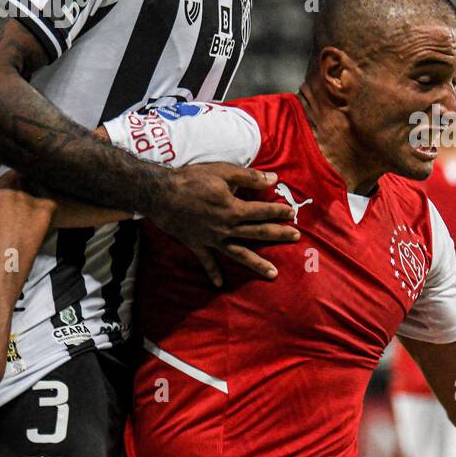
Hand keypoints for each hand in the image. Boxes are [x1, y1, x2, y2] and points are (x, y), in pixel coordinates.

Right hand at [149, 162, 300, 285]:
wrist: (160, 194)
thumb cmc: (192, 179)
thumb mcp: (222, 171)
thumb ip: (249, 177)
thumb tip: (272, 179)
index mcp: (234, 209)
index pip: (263, 211)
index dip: (279, 211)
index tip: (292, 213)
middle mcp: (227, 228)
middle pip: (258, 233)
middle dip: (278, 235)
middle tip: (295, 237)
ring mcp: (212, 239)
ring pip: (239, 254)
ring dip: (257, 264)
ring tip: (273, 274)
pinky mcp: (197, 244)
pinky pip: (207, 262)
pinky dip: (213, 273)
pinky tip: (220, 284)